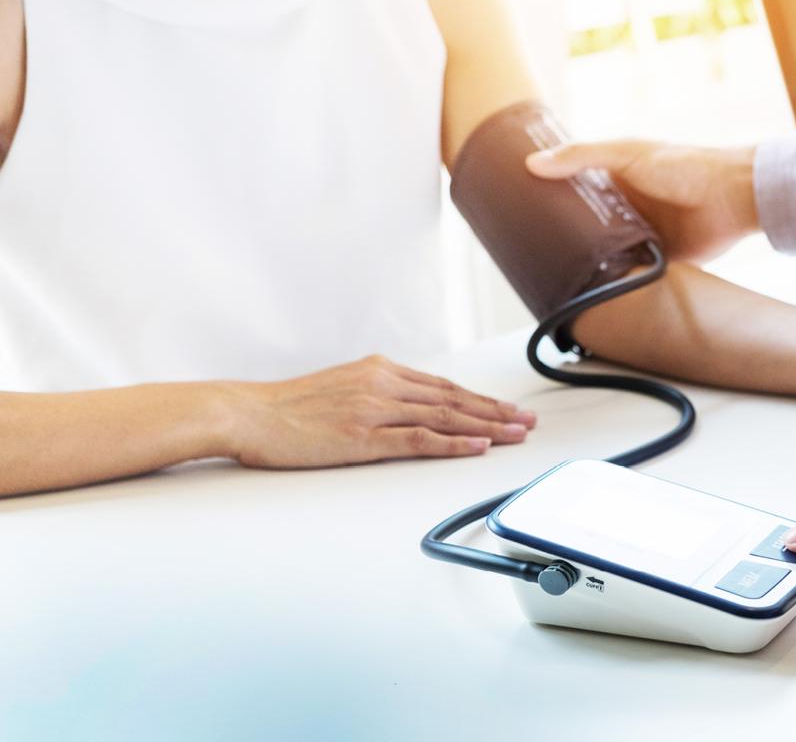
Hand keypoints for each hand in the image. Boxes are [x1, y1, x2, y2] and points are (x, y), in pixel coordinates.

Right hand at [220, 355, 536, 467]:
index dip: (480, 399)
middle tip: (528, 421)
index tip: (507, 409)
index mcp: (378, 370)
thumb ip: (376, 393)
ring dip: (486, 425)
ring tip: (516, 434)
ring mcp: (374, 409)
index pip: (443, 386)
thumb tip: (405, 404)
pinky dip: (453, 442)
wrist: (248, 412)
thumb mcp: (340, 387)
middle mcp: (383, 383)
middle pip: (453, 398)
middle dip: (495, 410)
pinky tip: (478, 446)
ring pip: (444, 415)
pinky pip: (418, 439)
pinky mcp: (363, 436)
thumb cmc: (288, 408)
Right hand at [526, 139, 757, 262]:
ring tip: (550, 277)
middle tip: (527, 253)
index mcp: (617, 181)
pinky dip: (615, 281)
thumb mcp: (626, 154)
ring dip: (587, 263)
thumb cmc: (682, 166)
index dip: (549, 200)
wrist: (732, 197)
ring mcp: (641, 236)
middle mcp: (626, 209)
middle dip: (563, 238)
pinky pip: (630, 274)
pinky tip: (590, 292)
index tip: (517, 211)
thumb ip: (581, 157)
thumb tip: (532, 164)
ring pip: (605, 253)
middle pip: (586, 226)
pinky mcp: (658, 261)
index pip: (575, 191)